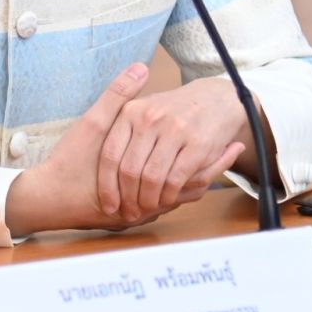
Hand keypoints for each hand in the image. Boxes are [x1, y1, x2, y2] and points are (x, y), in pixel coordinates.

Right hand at [4, 63, 233, 235]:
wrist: (47, 200)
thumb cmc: (68, 164)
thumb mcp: (92, 125)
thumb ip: (118, 97)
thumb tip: (139, 68)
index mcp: (140, 179)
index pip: (188, 172)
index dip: (211, 156)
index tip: (231, 140)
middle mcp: (145, 202)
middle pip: (190, 188)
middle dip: (213, 168)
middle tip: (236, 148)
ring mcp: (140, 210)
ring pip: (180, 198)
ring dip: (201, 178)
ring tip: (223, 159)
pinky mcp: (133, 213)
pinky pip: (166, 204)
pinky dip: (182, 188)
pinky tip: (189, 173)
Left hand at [97, 76, 247, 222]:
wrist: (215, 99)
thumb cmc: (172, 112)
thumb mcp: (143, 110)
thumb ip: (121, 133)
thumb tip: (96, 171)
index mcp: (131, 112)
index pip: (110, 155)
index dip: (107, 186)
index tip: (108, 206)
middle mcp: (150, 118)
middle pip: (129, 170)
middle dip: (128, 198)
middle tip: (130, 213)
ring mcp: (174, 129)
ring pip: (151, 177)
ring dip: (148, 200)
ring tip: (147, 209)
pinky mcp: (197, 143)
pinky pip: (175, 179)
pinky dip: (168, 196)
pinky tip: (167, 200)